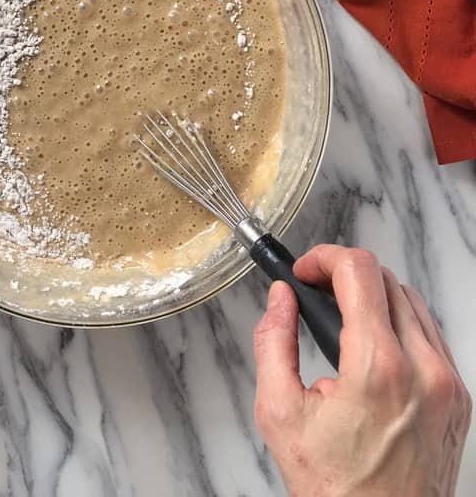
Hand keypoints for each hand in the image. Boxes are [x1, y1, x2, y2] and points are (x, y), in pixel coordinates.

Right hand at [253, 245, 470, 496]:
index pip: (360, 271)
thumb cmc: (333, 488)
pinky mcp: (459, 396)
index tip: (305, 270)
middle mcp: (424, 369)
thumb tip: (280, 299)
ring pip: (411, 301)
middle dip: (344, 274)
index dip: (325, 257)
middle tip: (315, 291)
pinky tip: (372, 343)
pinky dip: (399, 323)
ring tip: (340, 319)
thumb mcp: (279, 413)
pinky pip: (430, 334)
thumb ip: (273, 343)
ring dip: (373, 295)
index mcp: (378, 369)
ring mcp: (448, 383)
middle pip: (386, 279)